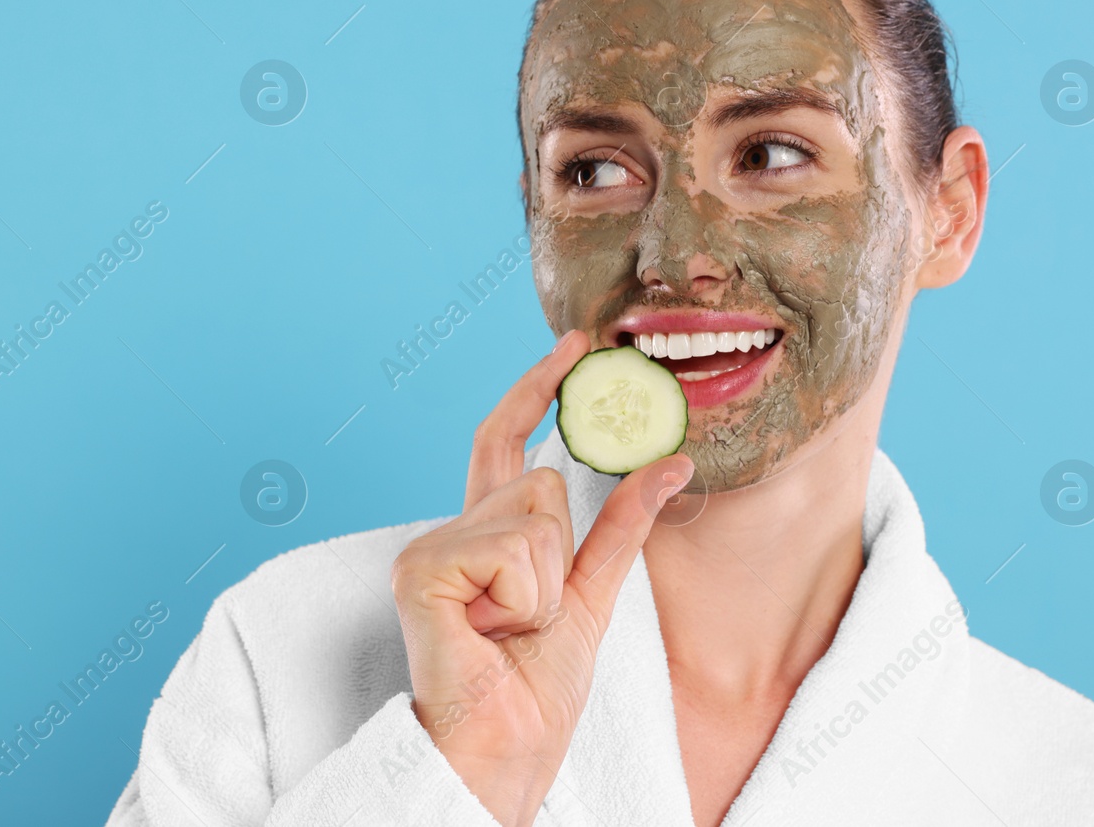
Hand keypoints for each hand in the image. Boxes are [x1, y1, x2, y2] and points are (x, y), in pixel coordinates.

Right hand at [390, 330, 694, 825]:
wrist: (503, 751)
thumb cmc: (533, 691)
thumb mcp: (592, 595)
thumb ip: (623, 525)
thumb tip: (671, 459)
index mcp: (484, 537)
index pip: (508, 442)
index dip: (539, 389)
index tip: (575, 342)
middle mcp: (450, 531)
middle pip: (542, 480)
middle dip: (562, 553)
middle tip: (530, 618)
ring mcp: (429, 547)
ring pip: (536, 513)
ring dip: (546, 586)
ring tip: (509, 631)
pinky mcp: (422, 569)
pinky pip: (515, 548)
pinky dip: (525, 599)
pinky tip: (490, 632)